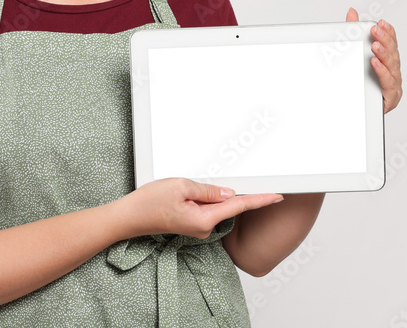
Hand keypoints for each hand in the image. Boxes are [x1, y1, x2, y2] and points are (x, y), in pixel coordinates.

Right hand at [117, 178, 281, 239]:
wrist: (128, 217)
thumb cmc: (149, 202)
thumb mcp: (181, 186)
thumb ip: (209, 190)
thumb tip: (229, 192)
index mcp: (205, 219)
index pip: (238, 207)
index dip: (260, 199)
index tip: (277, 196)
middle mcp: (204, 228)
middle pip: (227, 205)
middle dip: (231, 192)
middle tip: (226, 179)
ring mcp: (197, 228)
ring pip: (215, 206)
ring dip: (213, 194)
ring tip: (191, 187)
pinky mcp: (191, 224)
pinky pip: (205, 209)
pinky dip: (205, 199)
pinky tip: (191, 192)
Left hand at [346, 7, 401, 113]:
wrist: (355, 108)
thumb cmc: (360, 80)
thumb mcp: (354, 52)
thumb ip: (354, 31)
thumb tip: (352, 12)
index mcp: (387, 59)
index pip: (391, 43)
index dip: (388, 32)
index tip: (381, 23)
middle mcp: (392, 70)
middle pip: (392, 52)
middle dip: (385, 40)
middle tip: (376, 30)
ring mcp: (393, 83)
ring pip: (392, 66)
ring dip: (384, 55)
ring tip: (375, 46)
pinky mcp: (390, 97)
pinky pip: (388, 83)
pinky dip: (381, 72)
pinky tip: (375, 63)